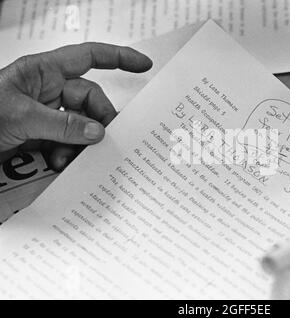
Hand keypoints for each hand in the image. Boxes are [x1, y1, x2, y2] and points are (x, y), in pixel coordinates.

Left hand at [0, 43, 151, 169]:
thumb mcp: (20, 117)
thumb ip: (62, 125)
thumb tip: (98, 133)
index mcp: (43, 72)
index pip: (89, 57)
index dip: (118, 58)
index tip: (144, 65)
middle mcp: (49, 91)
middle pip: (90, 101)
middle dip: (97, 121)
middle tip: (100, 141)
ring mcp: (47, 115)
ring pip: (82, 126)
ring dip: (80, 144)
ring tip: (67, 158)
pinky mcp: (43, 136)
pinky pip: (69, 143)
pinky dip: (69, 155)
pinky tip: (60, 163)